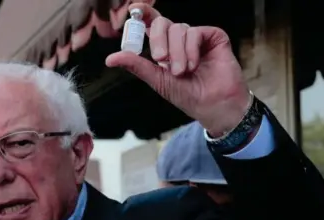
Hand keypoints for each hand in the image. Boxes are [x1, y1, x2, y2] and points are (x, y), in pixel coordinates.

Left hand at [105, 2, 250, 135]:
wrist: (213, 105)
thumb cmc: (187, 95)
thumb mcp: (157, 80)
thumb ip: (136, 65)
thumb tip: (110, 59)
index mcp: (164, 47)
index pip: (152, 24)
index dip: (143, 14)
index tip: (134, 10)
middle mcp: (179, 39)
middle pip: (162, 23)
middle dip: (158, 40)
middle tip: (161, 59)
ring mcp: (196, 37)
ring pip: (178, 29)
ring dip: (177, 53)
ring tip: (182, 72)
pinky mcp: (213, 36)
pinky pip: (195, 32)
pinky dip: (191, 49)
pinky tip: (194, 65)